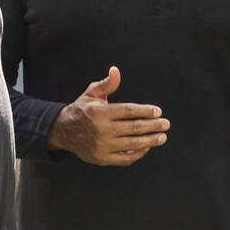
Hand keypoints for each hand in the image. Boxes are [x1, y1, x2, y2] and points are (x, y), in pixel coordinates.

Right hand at [47, 66, 168, 165]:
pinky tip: (147, 147)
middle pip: (133, 128)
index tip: (158, 111)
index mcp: (99, 112)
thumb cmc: (81, 110)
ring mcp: (102, 146)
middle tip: (166, 124)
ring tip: (161, 137)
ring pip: (132, 144)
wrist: (63, 131)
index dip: (145, 111)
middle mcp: (101, 129)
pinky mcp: (102, 158)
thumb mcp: (91, 93)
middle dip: (153, 126)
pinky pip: (125, 158)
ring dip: (150, 141)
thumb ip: (106, 84)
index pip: (128, 111)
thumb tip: (116, 70)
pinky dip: (138, 153)